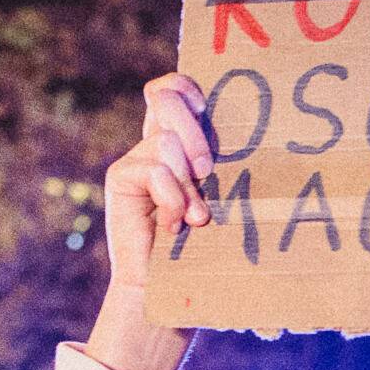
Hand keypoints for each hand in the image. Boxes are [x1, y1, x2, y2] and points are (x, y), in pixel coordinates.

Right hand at [103, 72, 214, 285]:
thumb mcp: (219, 196)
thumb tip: (248, 135)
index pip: (171, 88)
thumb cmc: (204, 244)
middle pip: (166, 99)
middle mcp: (153, 143)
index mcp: (179, 140)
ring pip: (166, 142)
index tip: (206, 109)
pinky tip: (173, 227)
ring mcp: (135, 159)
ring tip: (194, 217)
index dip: (185, 86)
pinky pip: (156, 171)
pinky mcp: (120, 177)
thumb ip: (217, 166)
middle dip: (194, 133)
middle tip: (208, 172)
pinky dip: (172, 201)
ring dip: (187, 184)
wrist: (167, 284)